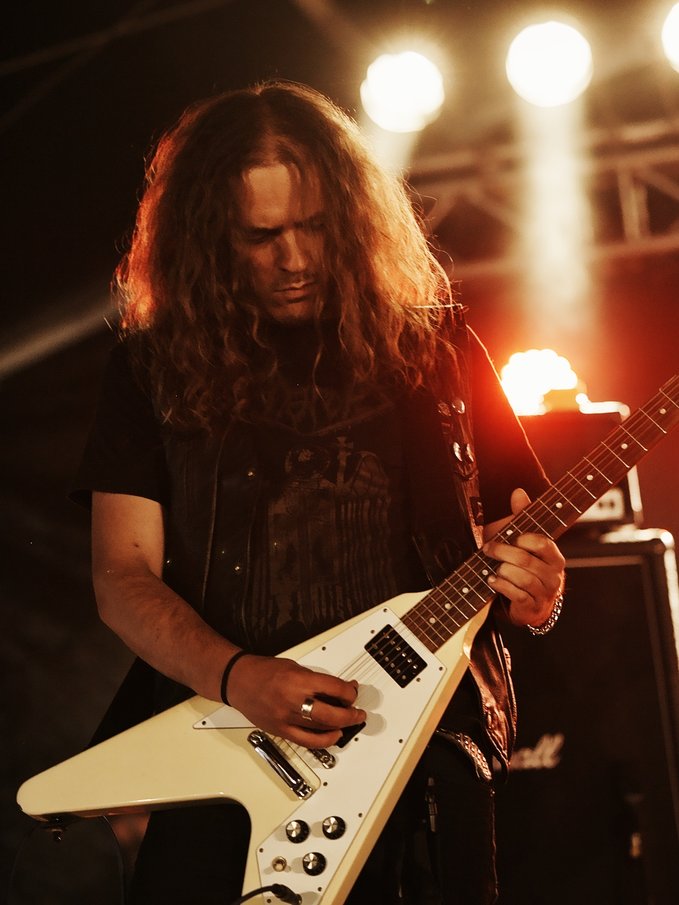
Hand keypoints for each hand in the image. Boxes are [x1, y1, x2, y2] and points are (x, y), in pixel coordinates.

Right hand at [225, 653, 366, 747]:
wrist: (239, 681)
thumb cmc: (264, 671)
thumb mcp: (294, 667)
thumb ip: (316, 679)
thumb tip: (337, 689)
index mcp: (298, 680)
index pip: (334, 689)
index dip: (349, 692)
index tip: (353, 692)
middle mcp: (293, 701)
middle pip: (331, 714)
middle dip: (350, 715)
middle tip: (358, 713)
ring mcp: (286, 718)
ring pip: (321, 729)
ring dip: (340, 727)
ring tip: (348, 723)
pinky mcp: (280, 730)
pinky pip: (306, 741)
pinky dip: (323, 740)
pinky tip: (332, 736)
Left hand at [483, 488, 565, 628]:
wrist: (532, 603)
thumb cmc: (528, 566)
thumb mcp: (525, 540)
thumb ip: (523, 516)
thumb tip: (518, 492)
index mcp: (554, 556)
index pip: (543, 543)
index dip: (524, 539)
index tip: (510, 537)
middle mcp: (554, 575)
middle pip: (526, 560)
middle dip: (502, 552)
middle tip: (488, 548)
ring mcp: (545, 593)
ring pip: (521, 578)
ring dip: (502, 571)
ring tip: (493, 568)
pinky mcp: (533, 607)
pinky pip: (516, 595)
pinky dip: (501, 585)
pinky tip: (492, 580)